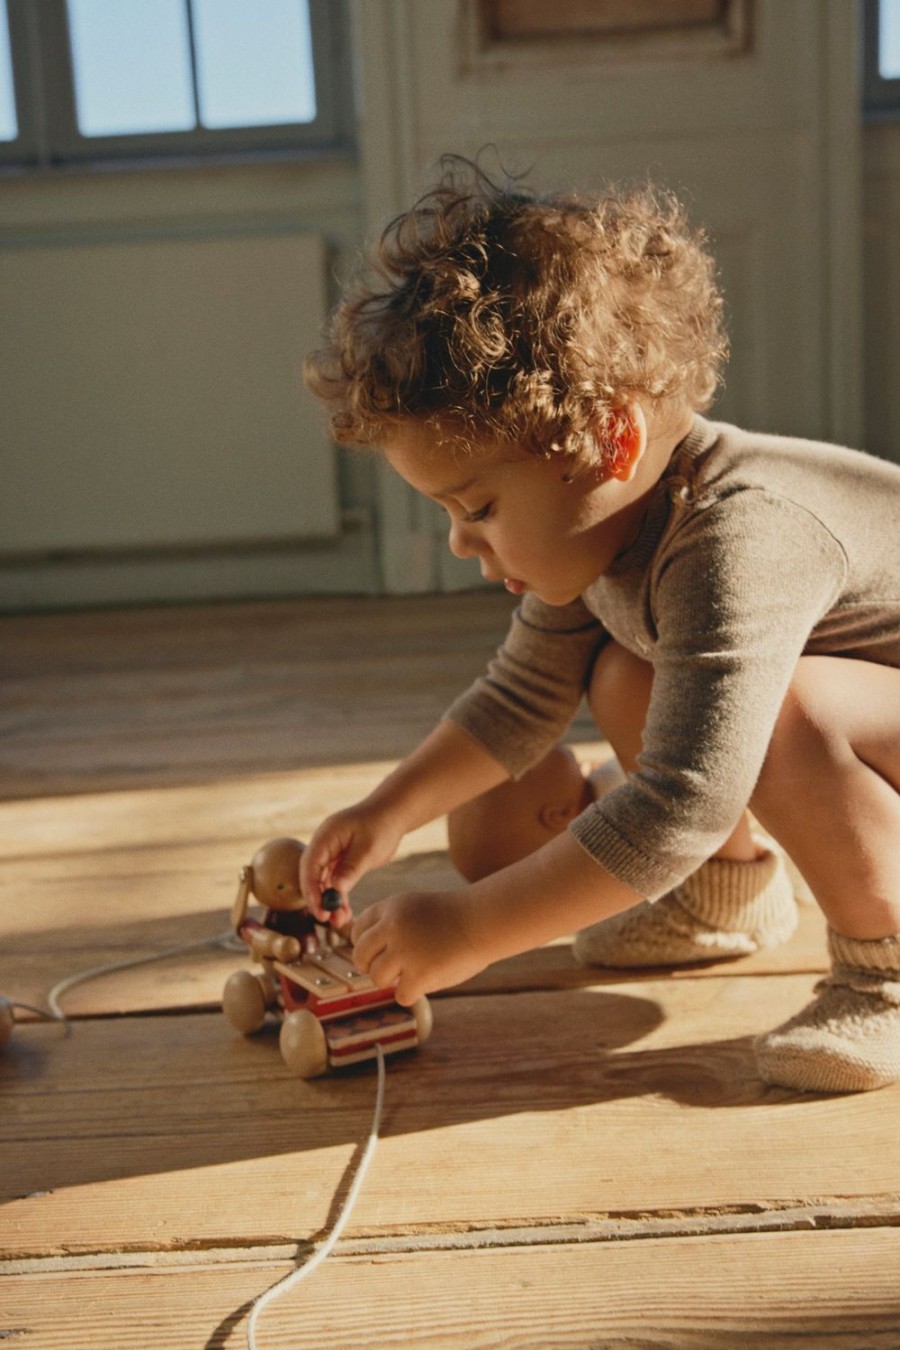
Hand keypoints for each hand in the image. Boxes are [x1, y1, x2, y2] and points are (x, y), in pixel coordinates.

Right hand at [301, 802, 403, 920]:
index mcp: (326, 836)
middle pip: (312, 875)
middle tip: (327, 919)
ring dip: (329, 901)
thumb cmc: (381, 825)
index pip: (310, 865)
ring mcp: (331, 853)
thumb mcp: (368, 849)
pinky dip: (338, 896)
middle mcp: (324, 845)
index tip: (320, 909)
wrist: (393, 813)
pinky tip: (345, 913)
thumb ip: (351, 869)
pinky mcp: (340, 861)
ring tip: (340, 921)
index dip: (311, 889)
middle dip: (318, 898)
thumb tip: (335, 890)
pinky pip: (334, 881)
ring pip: (323, 881)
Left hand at [351, 889, 486, 1005]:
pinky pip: (401, 994)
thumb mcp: (418, 908)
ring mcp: (405, 951)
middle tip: (392, 970)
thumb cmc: (457, 918)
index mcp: (392, 907)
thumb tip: (371, 956)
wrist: (485, 920)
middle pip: (360, 956)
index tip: (381, 952)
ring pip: (377, 978)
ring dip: (392, 981)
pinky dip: (413, 993)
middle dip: (372, 966)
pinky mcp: (419, 974)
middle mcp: (393, 927)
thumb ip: (394, 926)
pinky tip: (426, 983)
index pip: (359, 930)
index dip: (367, 945)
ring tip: (412, 975)